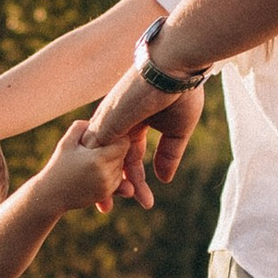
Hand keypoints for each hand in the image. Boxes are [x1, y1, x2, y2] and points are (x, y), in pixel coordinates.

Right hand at [40, 120, 133, 213]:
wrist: (51, 194)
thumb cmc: (58, 165)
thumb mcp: (66, 143)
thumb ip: (80, 127)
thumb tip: (95, 120)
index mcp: (97, 159)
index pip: (123, 143)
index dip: (117, 137)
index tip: (106, 135)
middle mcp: (105, 174)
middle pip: (124, 155)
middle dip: (115, 149)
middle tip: (100, 146)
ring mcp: (106, 186)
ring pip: (122, 168)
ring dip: (114, 162)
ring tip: (96, 157)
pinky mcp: (105, 194)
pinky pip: (117, 179)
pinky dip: (110, 173)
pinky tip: (96, 169)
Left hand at [84, 68, 203, 200]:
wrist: (175, 68)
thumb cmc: (181, 92)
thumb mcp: (177, 130)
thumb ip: (169, 154)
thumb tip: (164, 179)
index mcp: (134, 120)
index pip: (129, 155)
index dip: (134, 177)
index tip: (143, 198)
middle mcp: (118, 121)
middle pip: (109, 159)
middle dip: (110, 185)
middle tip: (108, 208)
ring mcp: (109, 121)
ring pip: (99, 158)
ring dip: (101, 182)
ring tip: (105, 207)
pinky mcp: (106, 121)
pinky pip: (96, 152)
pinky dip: (98, 171)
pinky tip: (105, 190)